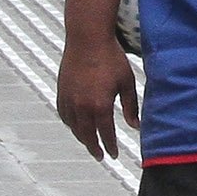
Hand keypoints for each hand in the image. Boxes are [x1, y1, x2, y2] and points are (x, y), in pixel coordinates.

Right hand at [56, 37, 138, 159]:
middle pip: (87, 136)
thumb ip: (131, 107)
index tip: (114, 155)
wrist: (87, 39)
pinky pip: (64, 115)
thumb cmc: (111, 58)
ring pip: (74, 127)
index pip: (106, 134)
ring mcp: (69, 99)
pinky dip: (71, 124)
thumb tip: (135, 126)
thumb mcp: (127, 82)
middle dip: (94, 148)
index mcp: (100, 105)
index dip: (110, 146)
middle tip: (100, 156)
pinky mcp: (61, 92)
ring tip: (90, 143)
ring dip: (82, 137)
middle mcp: (82, 106)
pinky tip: (76, 126)